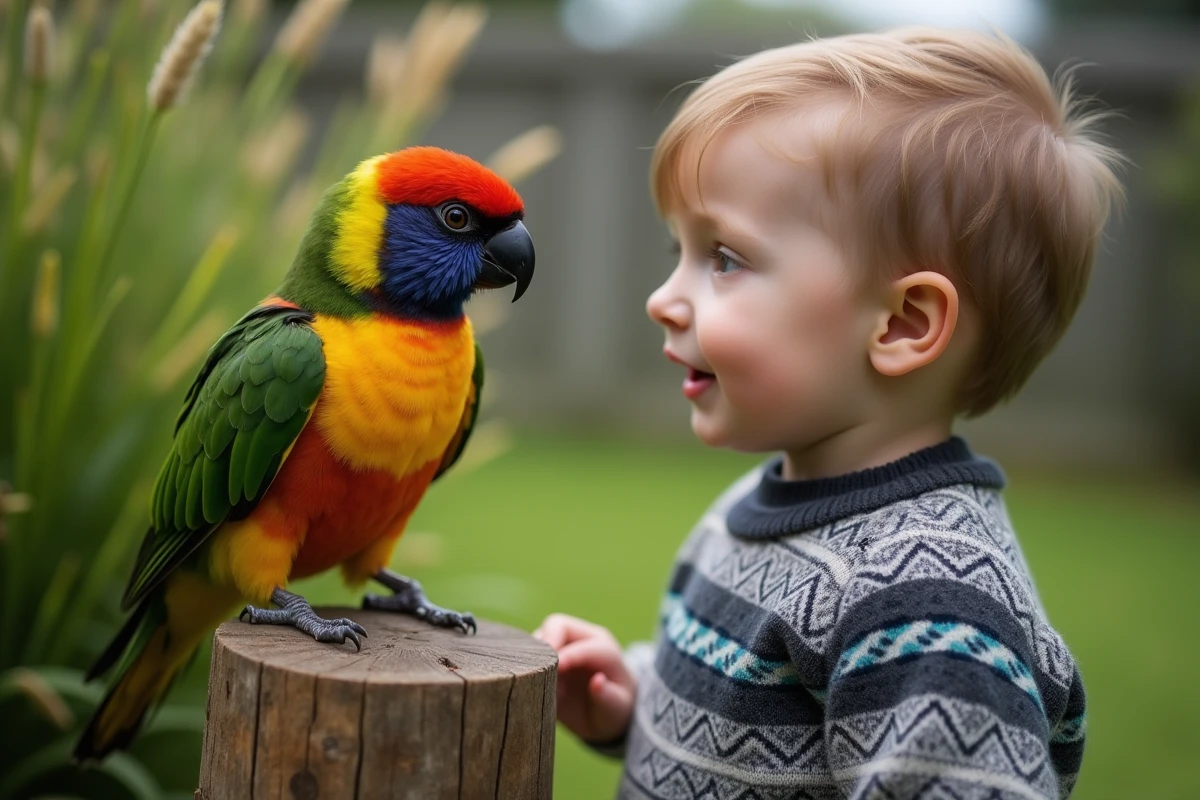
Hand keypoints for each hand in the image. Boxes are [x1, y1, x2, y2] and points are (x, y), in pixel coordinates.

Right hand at [534, 613, 635, 743]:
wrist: (605, 715)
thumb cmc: (616, 708)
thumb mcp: (618, 707)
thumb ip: (609, 696)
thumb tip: (597, 682)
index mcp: (603, 647)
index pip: (582, 644)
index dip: (568, 654)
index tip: (557, 668)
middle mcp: (579, 641)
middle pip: (556, 625)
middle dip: (546, 642)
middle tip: (538, 667)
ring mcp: (560, 649)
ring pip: (538, 638)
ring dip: (532, 655)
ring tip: (532, 679)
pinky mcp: (544, 661)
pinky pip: (529, 656)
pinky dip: (525, 666)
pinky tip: (527, 685)